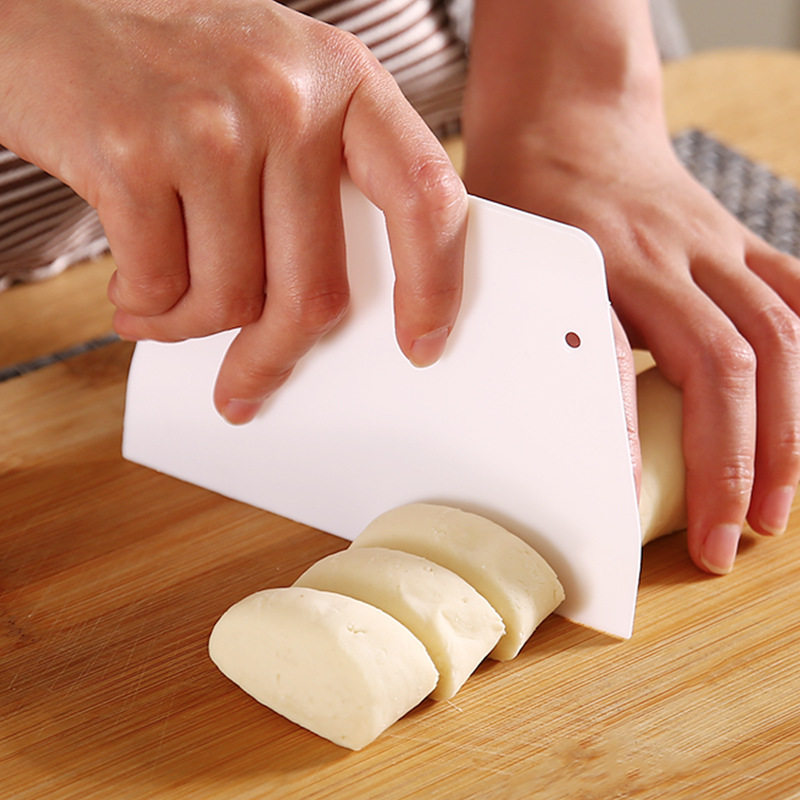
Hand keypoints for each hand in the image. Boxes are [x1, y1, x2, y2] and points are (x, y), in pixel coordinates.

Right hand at [0, 0, 466, 422]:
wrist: (50, 9)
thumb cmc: (175, 67)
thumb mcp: (276, 88)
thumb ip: (318, 179)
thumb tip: (330, 307)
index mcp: (344, 81)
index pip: (425, 197)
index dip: (435, 284)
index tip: (422, 343)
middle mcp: (287, 97)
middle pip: (314, 288)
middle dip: (277, 355)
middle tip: (251, 379)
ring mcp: (209, 125)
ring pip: (232, 301)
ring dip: (195, 327)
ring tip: (168, 306)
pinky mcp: (132, 154)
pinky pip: (161, 288)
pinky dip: (147, 312)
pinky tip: (134, 294)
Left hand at [464, 91, 799, 574]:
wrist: (565, 117)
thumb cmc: (525, 192)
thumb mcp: (498, 253)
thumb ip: (507, 324)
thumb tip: (507, 416)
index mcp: (593, 260)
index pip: (618, 358)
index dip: (626, 436)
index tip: (623, 504)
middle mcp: (665, 256)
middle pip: (722, 362)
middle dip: (731, 461)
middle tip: (724, 541)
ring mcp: (711, 247)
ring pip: (775, 340)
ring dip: (785, 434)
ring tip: (772, 510)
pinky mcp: (735, 242)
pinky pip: (792, 299)